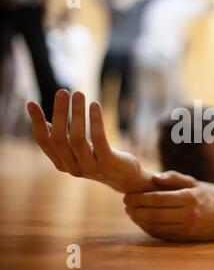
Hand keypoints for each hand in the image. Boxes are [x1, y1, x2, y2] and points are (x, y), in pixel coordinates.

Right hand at [27, 90, 154, 192]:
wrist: (126, 178)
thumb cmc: (100, 159)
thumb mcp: (80, 150)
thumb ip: (64, 140)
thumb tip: (47, 122)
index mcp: (62, 163)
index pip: (44, 142)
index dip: (37, 123)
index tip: (31, 103)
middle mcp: (73, 168)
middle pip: (59, 139)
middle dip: (59, 113)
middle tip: (62, 91)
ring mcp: (90, 168)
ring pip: (77, 139)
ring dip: (77, 114)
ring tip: (79, 93)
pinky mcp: (108, 163)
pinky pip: (99, 140)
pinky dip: (95, 121)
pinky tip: (95, 105)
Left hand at [123, 171, 213, 240]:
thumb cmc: (202, 197)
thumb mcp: (192, 183)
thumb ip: (173, 177)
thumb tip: (154, 178)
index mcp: (189, 198)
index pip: (159, 199)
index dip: (140, 198)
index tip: (128, 195)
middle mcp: (188, 215)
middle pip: (154, 214)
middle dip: (136, 209)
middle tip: (126, 204)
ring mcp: (185, 229)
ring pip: (155, 226)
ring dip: (138, 220)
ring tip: (130, 211)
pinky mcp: (181, 238)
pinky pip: (159, 234)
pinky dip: (146, 227)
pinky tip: (140, 220)